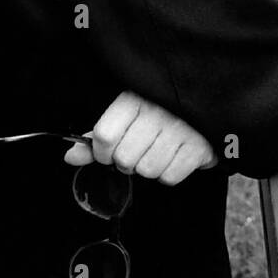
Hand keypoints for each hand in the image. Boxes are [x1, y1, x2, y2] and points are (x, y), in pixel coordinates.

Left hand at [64, 91, 217, 184]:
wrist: (208, 103)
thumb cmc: (160, 111)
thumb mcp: (126, 114)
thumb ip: (98, 138)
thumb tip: (70, 157)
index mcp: (135, 99)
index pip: (104, 136)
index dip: (102, 151)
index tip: (111, 149)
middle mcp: (158, 112)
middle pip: (124, 158)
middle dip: (127, 161)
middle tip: (140, 149)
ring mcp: (181, 130)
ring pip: (146, 171)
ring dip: (149, 167)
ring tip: (159, 151)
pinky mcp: (199, 148)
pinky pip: (169, 177)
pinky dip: (169, 173)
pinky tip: (175, 156)